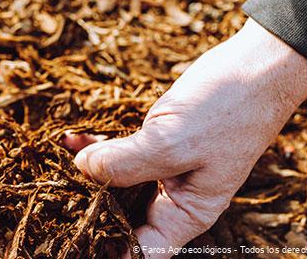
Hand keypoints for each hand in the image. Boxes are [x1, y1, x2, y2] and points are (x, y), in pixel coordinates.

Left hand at [64, 19, 306, 257]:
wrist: (255, 67)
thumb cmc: (227, 110)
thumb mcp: (172, 141)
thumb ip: (124, 163)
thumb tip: (80, 170)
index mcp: (187, 214)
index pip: (141, 250)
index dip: (107, 247)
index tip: (71, 237)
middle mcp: (173, 199)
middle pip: (122, 218)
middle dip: (87, 208)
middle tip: (51, 197)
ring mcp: (163, 170)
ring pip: (115, 183)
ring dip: (86, 173)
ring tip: (53, 165)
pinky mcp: (155, 143)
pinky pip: (119, 153)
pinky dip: (96, 147)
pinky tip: (72, 138)